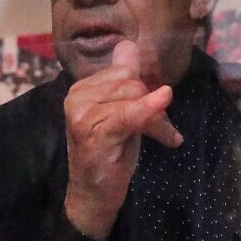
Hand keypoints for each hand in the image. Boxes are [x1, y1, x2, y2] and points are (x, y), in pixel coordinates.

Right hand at [62, 39, 182, 240]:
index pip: (124, 70)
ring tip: (162, 135)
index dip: (145, 87)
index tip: (157, 106)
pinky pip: (128, 114)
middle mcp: (77, 96)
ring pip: (134, 96)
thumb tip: (129, 45)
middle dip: (154, 104)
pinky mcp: (92, 133)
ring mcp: (81, 114)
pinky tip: (164, 106)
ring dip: (157, 118)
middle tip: (163, 128)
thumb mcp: (120, 111)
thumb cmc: (110, 153)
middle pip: (131, 82)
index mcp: (82, 87)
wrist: (93, 194)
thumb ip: (123, 80)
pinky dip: (148, 110)